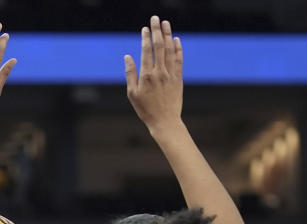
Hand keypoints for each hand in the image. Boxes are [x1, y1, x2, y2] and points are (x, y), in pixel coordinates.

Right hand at [125, 16, 183, 131]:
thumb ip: (130, 73)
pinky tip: (176, 40)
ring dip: (167, 35)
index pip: (146, 51)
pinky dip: (177, 48)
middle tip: (155, 18)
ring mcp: (171, 74)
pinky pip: (179, 60)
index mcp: (146, 76)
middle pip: (159, 46)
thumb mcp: (132, 94)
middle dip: (157, 30)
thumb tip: (127, 56)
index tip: (145, 28)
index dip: (146, 38)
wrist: (165, 121)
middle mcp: (160, 72)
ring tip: (165, 23)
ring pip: (170, 50)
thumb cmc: (146, 109)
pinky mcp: (178, 78)